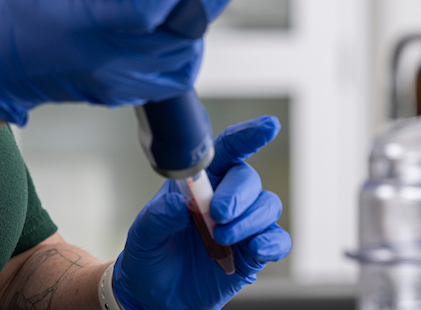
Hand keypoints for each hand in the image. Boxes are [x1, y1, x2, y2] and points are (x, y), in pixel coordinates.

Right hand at [0, 0, 246, 125]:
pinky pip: (171, 80)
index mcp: (82, 25)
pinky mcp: (122, 92)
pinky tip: (187, 30)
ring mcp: (116, 80)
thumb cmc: (18, 12)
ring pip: (181, 59)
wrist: (1, 69)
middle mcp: (104, 58)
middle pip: (177, 35)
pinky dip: (187, 54)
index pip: (143, 12)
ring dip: (199, 26)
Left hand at [112, 117, 292, 309]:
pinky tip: (254, 250)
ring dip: (249, 220)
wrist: (154, 295)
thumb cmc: (150, 253)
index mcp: (200, 182)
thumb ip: (159, 217)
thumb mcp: (143, 234)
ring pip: (268, 206)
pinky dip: (271, 243)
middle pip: (248, 179)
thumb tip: (181, 205)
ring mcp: (242, 225)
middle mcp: (226, 198)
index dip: (248, 136)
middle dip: (238, 194)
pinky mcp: (252, 254)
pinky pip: (277, 240)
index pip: (227, 150)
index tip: (268, 127)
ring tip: (220, 238)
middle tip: (218, 214)